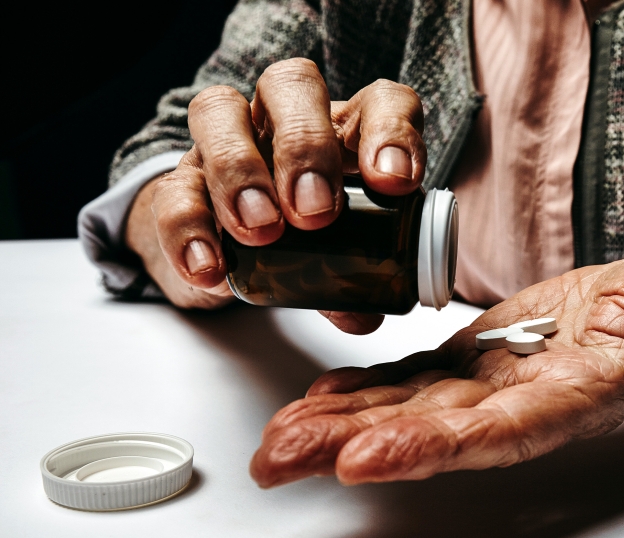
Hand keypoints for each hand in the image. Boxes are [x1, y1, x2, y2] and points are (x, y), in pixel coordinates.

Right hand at [126, 58, 424, 332]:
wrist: (224, 249)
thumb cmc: (303, 236)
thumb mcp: (339, 255)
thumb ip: (352, 281)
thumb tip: (364, 313)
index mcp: (345, 129)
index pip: (379, 102)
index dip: (391, 133)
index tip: (395, 183)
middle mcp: (284, 121)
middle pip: (291, 85)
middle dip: (305, 147)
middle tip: (316, 212)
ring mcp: (226, 143)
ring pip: (219, 111)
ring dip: (241, 171)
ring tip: (261, 231)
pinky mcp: (180, 181)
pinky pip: (174, 189)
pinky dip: (190, 229)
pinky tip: (211, 268)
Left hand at [250, 257, 623, 486]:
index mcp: (573, 395)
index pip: (502, 431)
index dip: (436, 448)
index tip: (367, 459)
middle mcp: (520, 405)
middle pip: (433, 434)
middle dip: (355, 447)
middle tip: (282, 460)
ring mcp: (487, 389)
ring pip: (407, 413)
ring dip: (337, 429)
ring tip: (274, 445)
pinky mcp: (468, 366)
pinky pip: (408, 384)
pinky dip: (358, 394)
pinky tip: (312, 402)